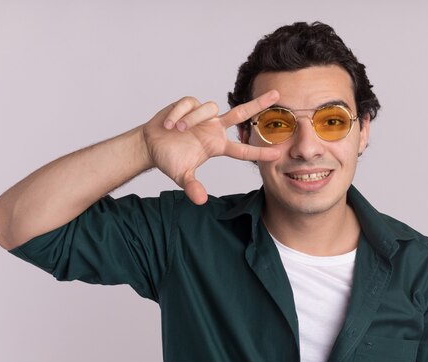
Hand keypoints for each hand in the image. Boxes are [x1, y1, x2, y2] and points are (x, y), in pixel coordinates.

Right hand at [142, 90, 280, 204]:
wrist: (150, 144)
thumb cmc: (169, 159)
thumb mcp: (182, 176)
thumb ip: (192, 186)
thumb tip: (200, 200)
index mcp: (217, 146)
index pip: (242, 150)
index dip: (259, 152)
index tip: (277, 153)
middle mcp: (214, 128)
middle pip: (241, 113)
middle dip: (258, 104)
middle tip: (277, 94)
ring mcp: (203, 115)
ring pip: (209, 108)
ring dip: (192, 119)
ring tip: (176, 130)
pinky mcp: (189, 104)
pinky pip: (190, 104)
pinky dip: (179, 114)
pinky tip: (169, 125)